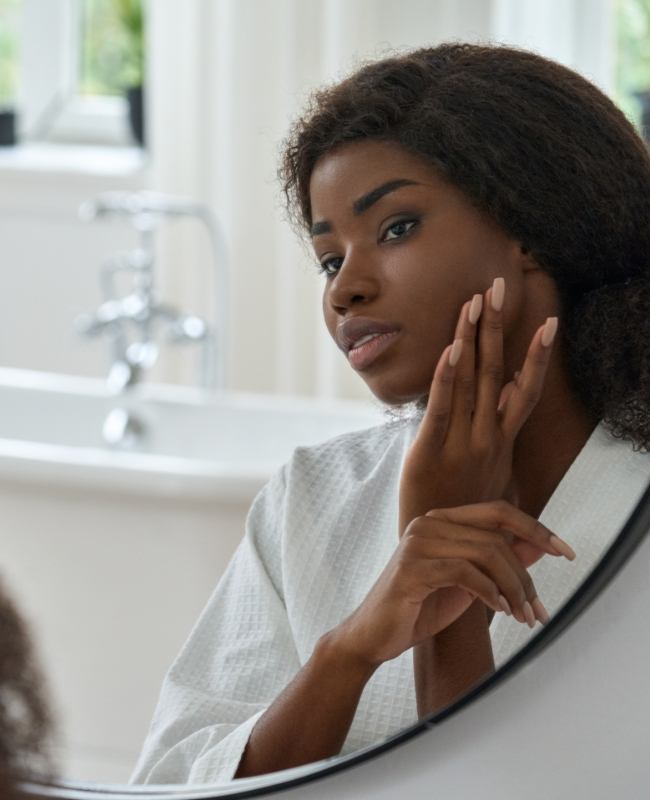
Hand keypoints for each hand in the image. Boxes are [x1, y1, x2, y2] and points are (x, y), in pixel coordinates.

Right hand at [332, 500, 574, 668]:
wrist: (372, 636)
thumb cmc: (418, 607)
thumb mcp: (468, 583)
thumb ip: (498, 561)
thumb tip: (539, 546)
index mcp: (441, 520)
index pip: (498, 511)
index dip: (535, 527)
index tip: (565, 551)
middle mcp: (429, 522)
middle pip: (497, 536)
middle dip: (526, 576)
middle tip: (538, 610)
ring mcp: (418, 542)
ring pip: (486, 553)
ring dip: (514, 589)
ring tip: (523, 616)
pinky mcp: (412, 567)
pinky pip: (465, 572)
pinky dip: (491, 593)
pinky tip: (500, 611)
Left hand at [399, 276, 558, 532]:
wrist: (446, 557)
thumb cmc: (465, 514)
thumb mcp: (495, 478)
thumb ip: (502, 438)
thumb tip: (507, 399)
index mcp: (502, 443)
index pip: (523, 390)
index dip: (536, 355)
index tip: (548, 322)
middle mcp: (488, 439)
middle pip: (497, 372)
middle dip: (497, 326)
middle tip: (497, 285)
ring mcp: (463, 444)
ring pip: (472, 381)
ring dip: (472, 338)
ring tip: (474, 300)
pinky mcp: (431, 451)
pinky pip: (442, 407)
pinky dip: (447, 377)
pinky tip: (452, 348)